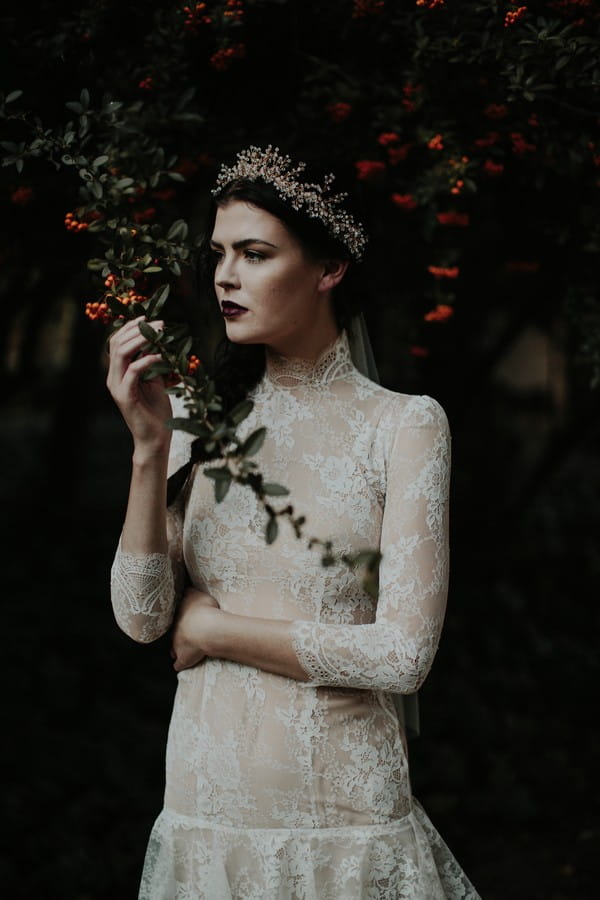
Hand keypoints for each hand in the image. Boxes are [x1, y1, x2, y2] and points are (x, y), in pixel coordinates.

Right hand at [106, 316, 171, 451]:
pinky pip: (133, 371)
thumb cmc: (156, 410)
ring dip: (142, 340)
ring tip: (160, 334)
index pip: (116, 341)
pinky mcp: (125, 396)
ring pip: (121, 353)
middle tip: (159, 323)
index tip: (148, 317)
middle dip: (137, 329)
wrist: (154, 438)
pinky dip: (148, 360)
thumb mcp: (154, 380)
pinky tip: (162, 356)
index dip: (130, 327)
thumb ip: (151, 362)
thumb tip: (159, 340)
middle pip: (116, 343)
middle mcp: (113, 377)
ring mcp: (117, 387)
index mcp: (118, 372)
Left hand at [171, 588, 220, 671]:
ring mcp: (177, 646)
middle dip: (176, 633)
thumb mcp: (197, 594)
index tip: (184, 618)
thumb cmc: (204, 610)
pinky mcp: (183, 659)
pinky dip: (179, 664)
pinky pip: (178, 664)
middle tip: (185, 633)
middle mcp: (173, 631)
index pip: (172, 617)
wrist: (208, 630)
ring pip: (172, 649)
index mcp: (177, 615)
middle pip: (171, 633)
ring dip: (176, 649)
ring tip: (181, 649)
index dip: (179, 618)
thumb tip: (186, 589)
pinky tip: (179, 666)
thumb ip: (190, 593)